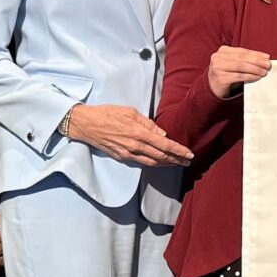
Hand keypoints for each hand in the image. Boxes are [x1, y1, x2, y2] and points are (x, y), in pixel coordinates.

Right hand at [63, 103, 192, 166]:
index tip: (189, 154)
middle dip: (176, 160)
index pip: (164, 144)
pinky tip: (159, 162)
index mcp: (139, 132)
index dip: (178, 151)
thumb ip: (147, 123)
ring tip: (177, 164)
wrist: (86, 124)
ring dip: (166, 164)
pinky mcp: (121, 156)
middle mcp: (135, 146)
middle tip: (187, 161)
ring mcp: (127, 153)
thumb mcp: (130, 111)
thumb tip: (161, 134)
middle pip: (161, 156)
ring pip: (152, 162)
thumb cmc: (107, 113)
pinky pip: (141, 162)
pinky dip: (153, 163)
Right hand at [208, 45, 271, 98]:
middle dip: (258, 61)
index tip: (267, 57)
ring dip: (255, 69)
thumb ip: (245, 60)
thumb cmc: (226, 74)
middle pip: (243, 58)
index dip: (256, 54)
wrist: (212, 88)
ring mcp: (218, 67)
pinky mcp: (220, 78)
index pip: (243, 51)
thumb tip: (264, 59)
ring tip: (264, 72)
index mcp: (223, 50)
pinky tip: (257, 77)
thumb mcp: (234, 64)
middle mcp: (219, 57)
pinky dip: (250, 76)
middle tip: (268, 65)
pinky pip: (239, 76)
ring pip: (241, 66)